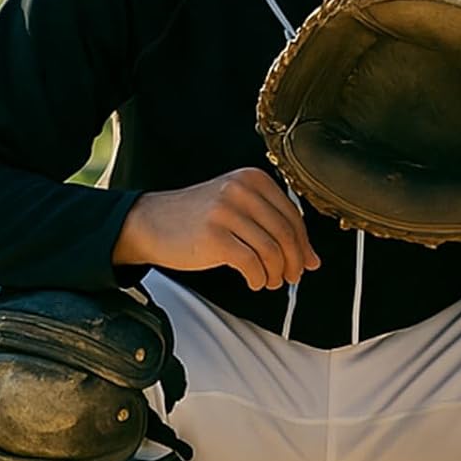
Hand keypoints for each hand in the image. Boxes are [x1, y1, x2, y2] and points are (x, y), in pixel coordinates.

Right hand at [112, 169, 320, 291]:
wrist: (150, 221)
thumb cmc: (196, 217)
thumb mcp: (237, 209)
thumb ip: (272, 226)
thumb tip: (310, 258)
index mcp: (252, 179)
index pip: (293, 215)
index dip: (304, 244)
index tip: (307, 261)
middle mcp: (240, 191)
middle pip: (286, 234)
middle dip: (294, 262)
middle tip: (292, 276)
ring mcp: (226, 212)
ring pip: (271, 251)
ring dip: (276, 273)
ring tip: (270, 281)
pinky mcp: (213, 236)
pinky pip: (251, 263)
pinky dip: (259, 278)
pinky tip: (255, 281)